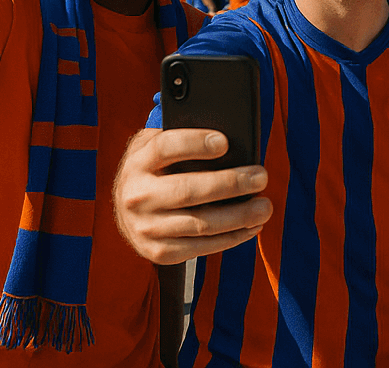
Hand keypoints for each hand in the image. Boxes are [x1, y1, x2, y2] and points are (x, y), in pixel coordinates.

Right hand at [114, 128, 273, 264]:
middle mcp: (138, 196)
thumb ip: (179, 137)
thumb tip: (226, 137)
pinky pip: (201, 247)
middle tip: (260, 177)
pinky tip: (251, 227)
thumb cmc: (154, 170)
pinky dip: (231, 238)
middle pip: (188, 190)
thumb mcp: (154, 146)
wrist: (125, 211)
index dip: (194, 143)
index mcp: (139, 162)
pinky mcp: (158, 252)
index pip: (165, 148)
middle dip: (230, 183)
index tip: (224, 142)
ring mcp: (146, 228)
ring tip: (264, 206)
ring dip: (238, 216)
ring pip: (200, 224)